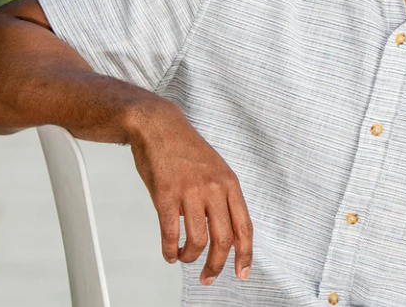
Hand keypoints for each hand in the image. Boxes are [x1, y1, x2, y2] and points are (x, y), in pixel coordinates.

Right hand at [128, 101, 252, 285]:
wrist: (160, 127)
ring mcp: (190, 191)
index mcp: (230, 183)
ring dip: (191, 257)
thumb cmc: (186, 150)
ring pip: (198, 239)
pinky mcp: (166, 194)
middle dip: (217, 264)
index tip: (242, 273)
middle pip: (224, 238)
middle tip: (208, 277)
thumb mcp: (216, 170)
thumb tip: (226, 230)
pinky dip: (170, 250)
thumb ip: (223, 197)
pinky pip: (170, 232)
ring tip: (185, 258)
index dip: (245, 253)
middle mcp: (214, 188)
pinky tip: (169, 253)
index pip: (244, 226)